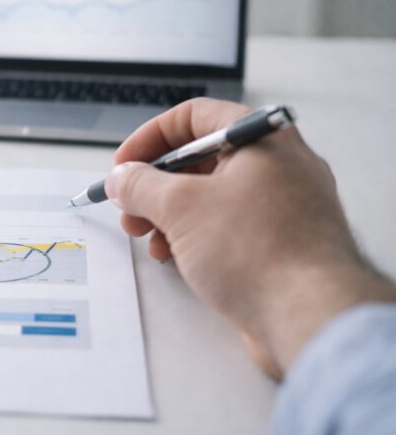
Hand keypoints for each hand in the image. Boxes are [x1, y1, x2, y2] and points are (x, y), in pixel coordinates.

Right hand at [105, 98, 395, 377]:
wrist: (310, 317)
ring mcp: (285, 206)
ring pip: (213, 196)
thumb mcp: (179, 206)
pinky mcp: (283, 243)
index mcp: (264, 139)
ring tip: (145, 236)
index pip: (195, 117)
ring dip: (169, 213)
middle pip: (201, 159)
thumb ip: (140, 184)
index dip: (151, 137)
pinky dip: (195, 236)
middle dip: (155, 184)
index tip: (125, 163)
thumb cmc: (259, 252)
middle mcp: (280, 166)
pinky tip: (173, 256)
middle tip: (129, 204)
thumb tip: (122, 178)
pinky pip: (229, 227)